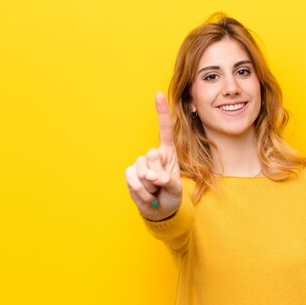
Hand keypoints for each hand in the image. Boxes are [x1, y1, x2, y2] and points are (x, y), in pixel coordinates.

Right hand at [125, 91, 181, 220]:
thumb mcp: (175, 188)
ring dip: (150, 186)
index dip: (161, 112)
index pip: (165, 129)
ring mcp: (140, 164)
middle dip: (158, 174)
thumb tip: (153, 176)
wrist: (159, 210)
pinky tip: (148, 196)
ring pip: (142, 170)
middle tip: (162, 185)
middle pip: (152, 155)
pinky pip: (133, 179)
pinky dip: (141, 192)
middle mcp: (154, 155)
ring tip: (155, 191)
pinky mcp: (130, 173)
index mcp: (168, 153)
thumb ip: (167, 180)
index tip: (158, 94)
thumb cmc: (171, 196)